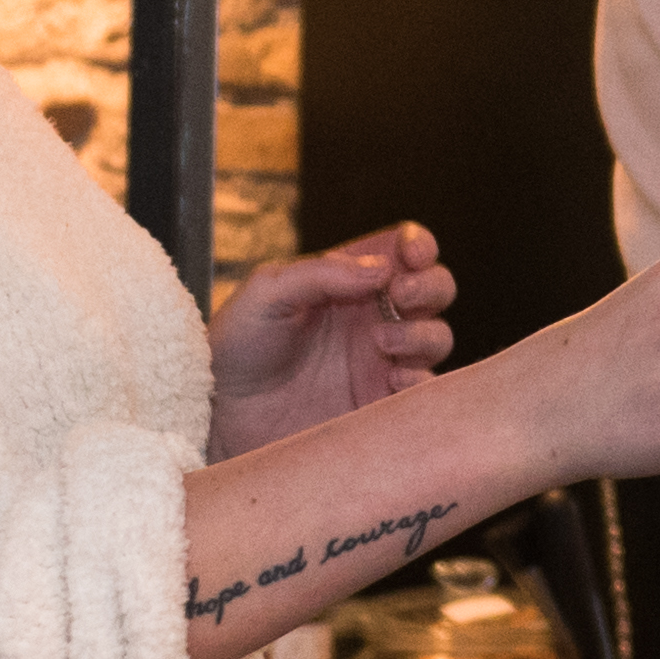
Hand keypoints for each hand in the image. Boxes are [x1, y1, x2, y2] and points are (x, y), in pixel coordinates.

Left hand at [207, 223, 457, 452]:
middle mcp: (372, 316)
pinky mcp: (380, 404)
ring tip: (381, 344)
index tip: (411, 255)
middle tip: (400, 296)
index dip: (419, 245)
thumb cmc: (237, 346)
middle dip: (431, 285)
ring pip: (437, 336)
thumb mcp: (266, 292)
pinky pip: (424, 388)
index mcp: (347, 281)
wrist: (221, 413)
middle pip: (434, 287)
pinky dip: (421, 379)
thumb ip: (321, 273)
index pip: (403, 250)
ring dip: (422, 333)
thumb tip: (381, 270)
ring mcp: (381, 361)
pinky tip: (392, 378)